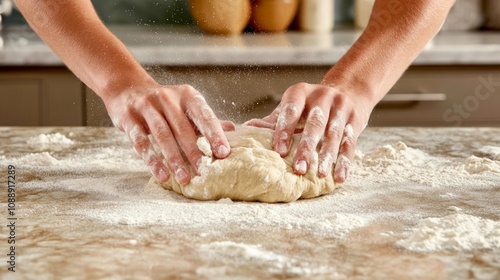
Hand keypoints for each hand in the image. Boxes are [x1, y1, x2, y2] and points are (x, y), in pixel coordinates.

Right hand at [104, 83, 233, 184]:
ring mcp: (147, 107)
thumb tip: (233, 129)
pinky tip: (162, 175)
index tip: (224, 153)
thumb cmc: (165, 104)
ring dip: (174, 159)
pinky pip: (141, 142)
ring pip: (162, 135)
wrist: (127, 89)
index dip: (214, 134)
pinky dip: (152, 160)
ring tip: (184, 178)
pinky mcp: (129, 118)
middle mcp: (167, 98)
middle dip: (194, 151)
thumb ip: (207, 120)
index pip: (203, 115)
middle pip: (183, 128)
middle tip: (204, 171)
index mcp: (187, 96)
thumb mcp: (187, 106)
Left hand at [246, 82, 372, 182]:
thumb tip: (247, 129)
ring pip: (334, 134)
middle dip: (307, 147)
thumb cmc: (311, 104)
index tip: (279, 151)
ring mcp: (341, 108)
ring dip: (327, 156)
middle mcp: (322, 97)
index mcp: (301, 92)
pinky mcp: (355, 121)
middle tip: (299, 168)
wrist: (349, 90)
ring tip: (321, 175)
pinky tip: (339, 177)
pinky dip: (345, 162)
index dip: (285, 131)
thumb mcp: (293, 105)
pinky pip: (350, 143)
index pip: (292, 111)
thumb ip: (273, 119)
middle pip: (315, 124)